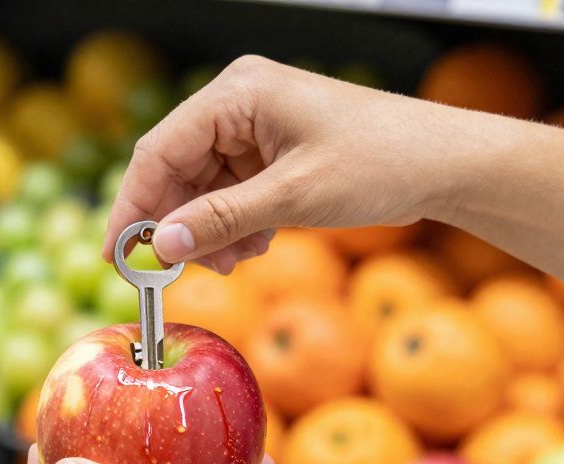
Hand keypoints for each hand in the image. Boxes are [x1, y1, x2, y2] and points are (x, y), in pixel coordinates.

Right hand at [105, 55, 470, 273]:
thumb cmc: (383, 162)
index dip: (132, 206)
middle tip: (178, 271)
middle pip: (175, 171)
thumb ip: (220, 219)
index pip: (159, 150)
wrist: (448, 165)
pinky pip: (227, 194)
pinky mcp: (269, 153)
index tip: (116, 256)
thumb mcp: (293, 197)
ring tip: (233, 261)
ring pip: (199, 189)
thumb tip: (160, 245)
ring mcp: (254, 128)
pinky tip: (253, 247)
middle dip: (177, 225)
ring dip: (207, 233)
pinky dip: (231, 227)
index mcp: (239, 93)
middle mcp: (238, 103)